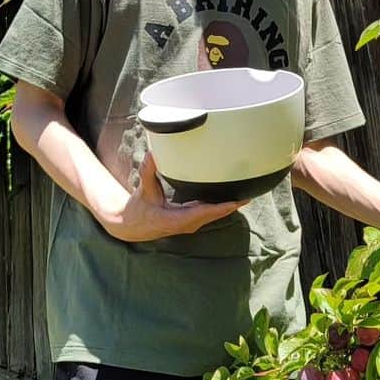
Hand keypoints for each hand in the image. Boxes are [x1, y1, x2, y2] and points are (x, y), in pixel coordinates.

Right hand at [96, 151, 244, 241]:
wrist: (130, 225)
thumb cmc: (138, 209)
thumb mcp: (143, 189)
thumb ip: (148, 171)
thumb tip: (154, 153)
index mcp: (176, 220)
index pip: (203, 213)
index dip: (221, 208)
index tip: (236, 202)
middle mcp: (186, 224)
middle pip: (214, 215)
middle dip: (232, 205)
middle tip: (249, 193)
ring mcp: (189, 223)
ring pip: (213, 215)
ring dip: (229, 206)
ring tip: (246, 194)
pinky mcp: (190, 220)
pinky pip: (209, 213)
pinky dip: (221, 206)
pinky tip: (231, 198)